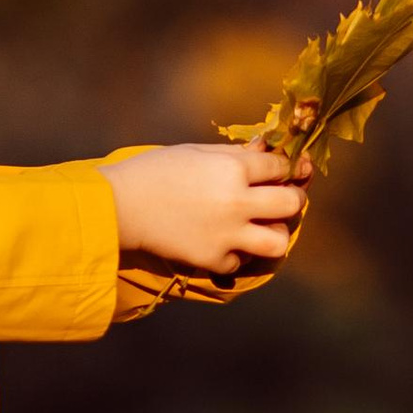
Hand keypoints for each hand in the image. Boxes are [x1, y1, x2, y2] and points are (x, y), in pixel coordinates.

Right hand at [102, 141, 308, 276]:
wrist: (120, 206)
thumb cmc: (155, 170)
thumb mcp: (197, 151)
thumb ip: (234, 154)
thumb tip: (265, 151)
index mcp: (233, 168)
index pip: (280, 166)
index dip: (284, 167)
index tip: (278, 171)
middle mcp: (237, 201)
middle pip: (291, 203)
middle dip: (293, 198)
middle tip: (282, 198)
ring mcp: (228, 234)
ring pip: (279, 241)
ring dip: (275, 232)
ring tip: (261, 227)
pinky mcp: (213, 259)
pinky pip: (242, 261)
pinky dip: (238, 253)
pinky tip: (226, 242)